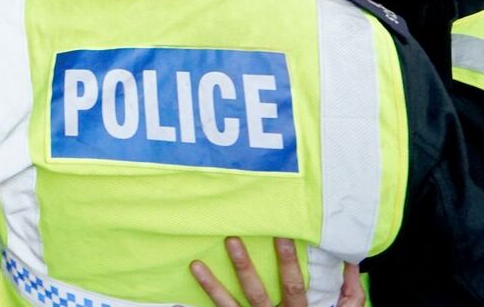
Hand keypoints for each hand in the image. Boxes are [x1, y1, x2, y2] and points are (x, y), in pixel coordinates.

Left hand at [189, 237, 362, 306]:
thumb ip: (350, 296)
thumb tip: (353, 262)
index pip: (293, 286)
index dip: (287, 262)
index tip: (279, 235)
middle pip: (256, 293)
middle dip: (243, 267)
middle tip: (230, 239)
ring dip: (212, 287)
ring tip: (195, 265)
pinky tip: (179, 299)